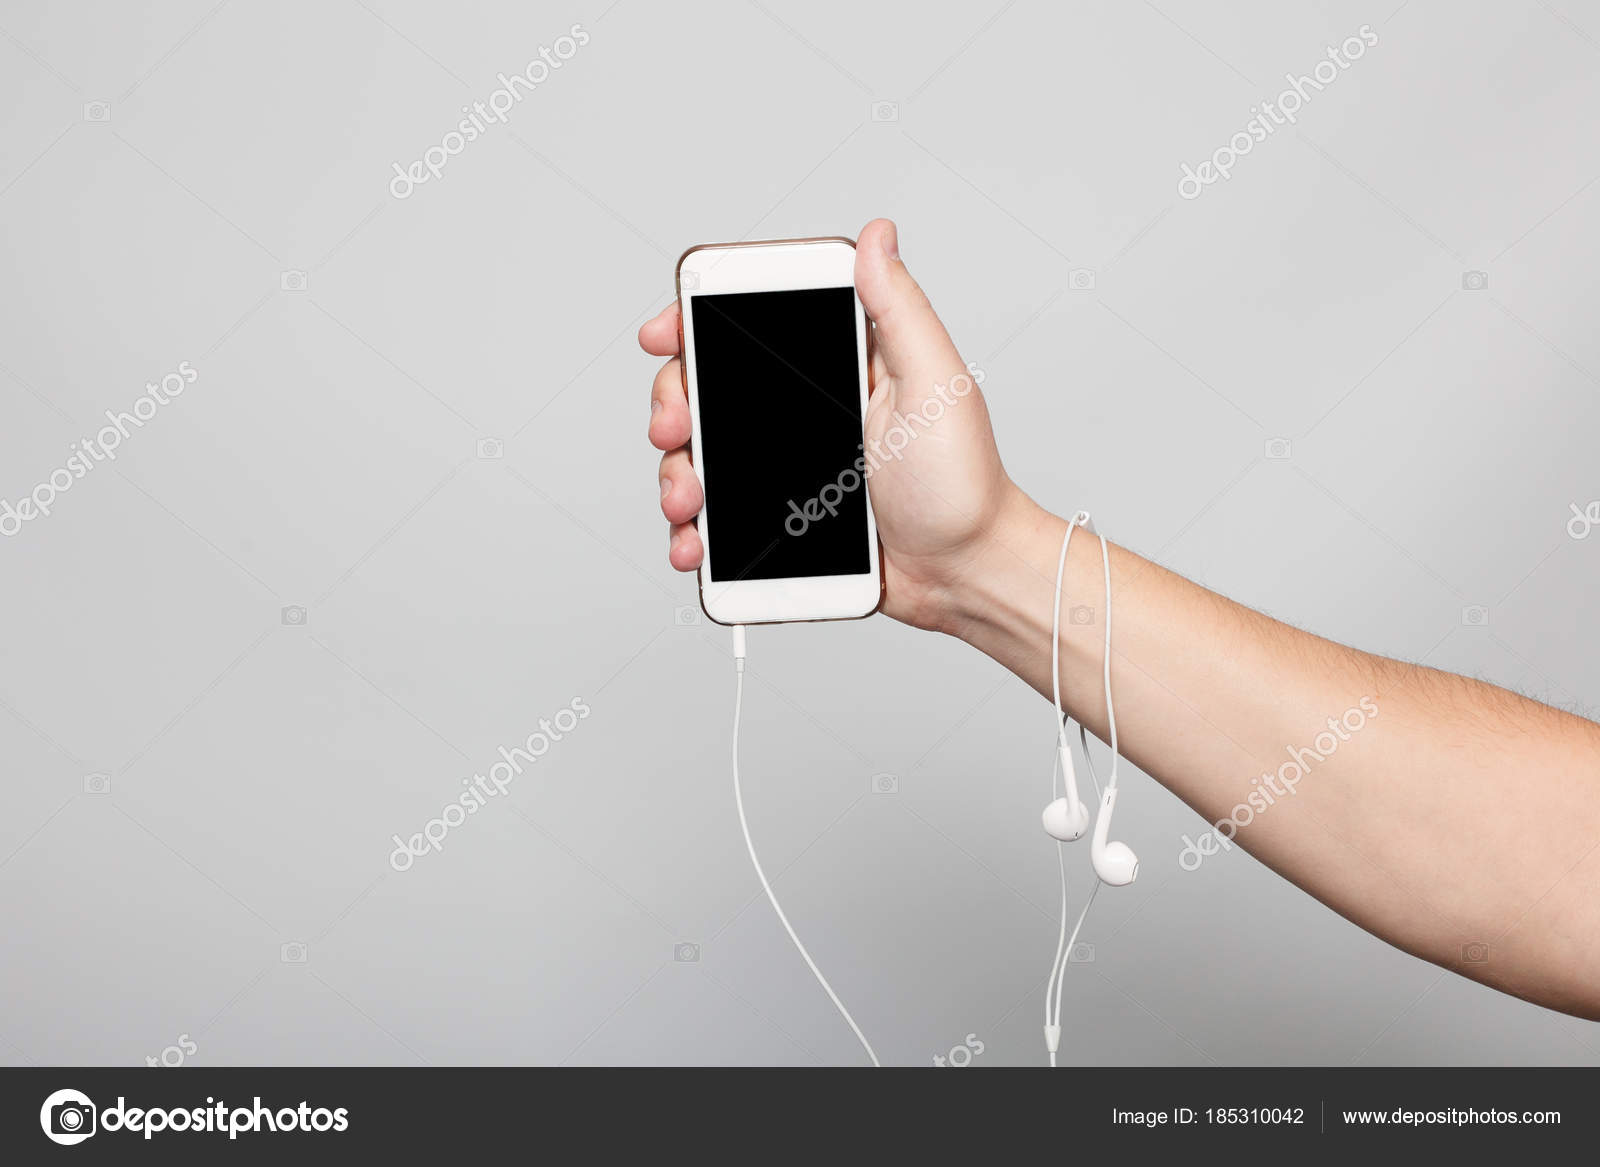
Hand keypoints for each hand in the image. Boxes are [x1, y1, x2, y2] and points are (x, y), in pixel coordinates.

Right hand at [641, 218, 1022, 630]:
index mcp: (834, 367)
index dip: (695, 323)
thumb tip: (877, 235)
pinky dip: (693, 532)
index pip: (749, 327)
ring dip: (675, 474)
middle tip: (675, 428)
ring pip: (699, 457)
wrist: (965, 571)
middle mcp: (802, 412)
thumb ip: (899, 310)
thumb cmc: (962, 481)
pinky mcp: (776, 522)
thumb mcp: (935, 383)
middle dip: (672, 405)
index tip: (665, 334)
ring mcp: (783, 468)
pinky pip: (716, 521)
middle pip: (705, 390)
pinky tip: (695, 543)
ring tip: (687, 502)